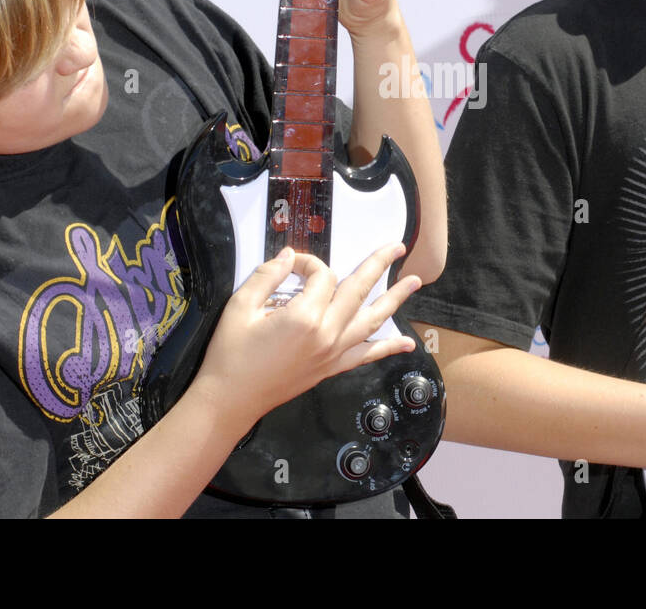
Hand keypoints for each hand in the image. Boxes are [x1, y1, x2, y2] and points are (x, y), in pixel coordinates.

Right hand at [193, 243, 419, 424]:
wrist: (231, 399)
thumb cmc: (231, 354)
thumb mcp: (240, 306)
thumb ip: (267, 276)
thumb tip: (288, 257)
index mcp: (304, 317)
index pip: (321, 276)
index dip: (307, 263)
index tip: (290, 264)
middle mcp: (327, 334)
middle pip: (358, 290)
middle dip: (378, 265)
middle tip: (396, 247)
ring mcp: (333, 353)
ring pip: (372, 321)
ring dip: (395, 300)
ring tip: (414, 282)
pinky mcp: (331, 368)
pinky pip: (367, 356)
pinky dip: (388, 348)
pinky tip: (407, 343)